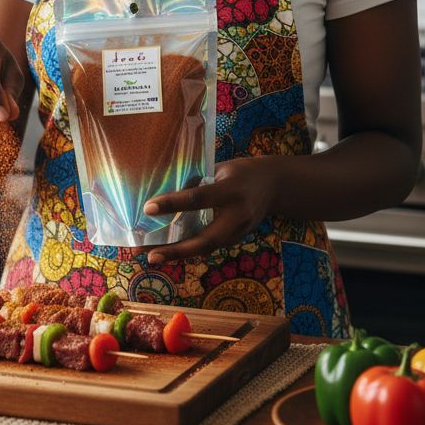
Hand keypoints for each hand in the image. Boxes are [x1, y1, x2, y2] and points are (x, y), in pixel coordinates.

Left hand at [141, 158, 280, 263]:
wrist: (276, 186)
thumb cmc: (242, 172)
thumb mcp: (221, 168)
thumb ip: (198, 180)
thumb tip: (164, 190)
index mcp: (232, 191)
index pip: (198, 198)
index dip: (173, 203)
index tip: (148, 208)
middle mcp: (237, 215)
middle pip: (205, 240)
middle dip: (176, 250)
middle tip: (150, 255)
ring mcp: (238, 232)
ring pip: (206, 248)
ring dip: (178, 254)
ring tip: (151, 256)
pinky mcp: (236, 240)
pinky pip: (209, 246)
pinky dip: (188, 250)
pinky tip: (167, 251)